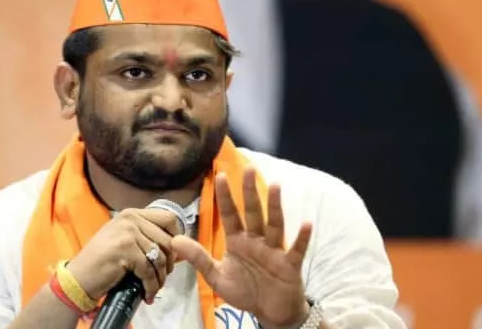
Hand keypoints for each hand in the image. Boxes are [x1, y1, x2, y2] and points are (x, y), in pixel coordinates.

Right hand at [66, 208, 182, 302]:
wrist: (78, 278)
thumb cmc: (102, 262)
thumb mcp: (126, 242)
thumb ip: (150, 239)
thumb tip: (181, 249)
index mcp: (132, 214)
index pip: (169, 219)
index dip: (177, 238)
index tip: (173, 255)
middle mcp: (130, 219)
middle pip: (168, 240)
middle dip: (170, 262)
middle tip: (163, 276)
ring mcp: (127, 233)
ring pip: (160, 257)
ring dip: (160, 277)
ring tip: (154, 287)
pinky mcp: (125, 250)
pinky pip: (149, 271)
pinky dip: (151, 286)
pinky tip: (148, 294)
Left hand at [172, 167, 312, 327]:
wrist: (270, 312)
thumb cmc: (246, 290)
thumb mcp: (217, 277)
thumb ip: (199, 258)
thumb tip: (174, 240)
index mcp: (238, 241)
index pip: (230, 215)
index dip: (225, 197)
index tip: (220, 175)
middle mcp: (256, 241)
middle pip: (253, 213)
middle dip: (250, 192)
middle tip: (249, 169)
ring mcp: (274, 251)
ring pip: (274, 225)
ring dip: (275, 206)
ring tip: (276, 186)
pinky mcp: (289, 264)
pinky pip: (296, 249)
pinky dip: (301, 237)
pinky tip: (306, 223)